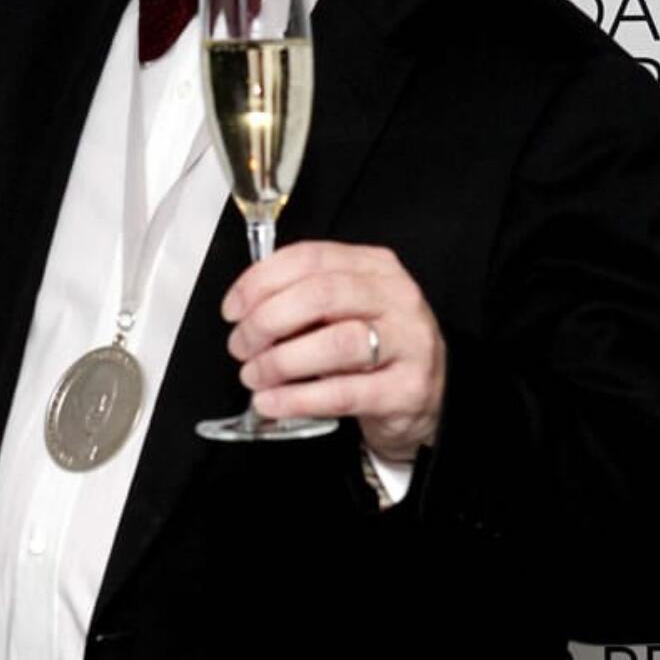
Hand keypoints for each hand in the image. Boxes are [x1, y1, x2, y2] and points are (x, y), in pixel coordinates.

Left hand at [222, 241, 446, 462]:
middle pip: (321, 295)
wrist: (426, 399)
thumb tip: (245, 308)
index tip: (233, 309)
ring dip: (280, 361)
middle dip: (267, 321)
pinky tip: (272, 401)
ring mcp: (408, 342)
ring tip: (254, 376)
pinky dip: (297, 398)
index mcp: (376, 266)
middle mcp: (396, 297)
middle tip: (241, 346)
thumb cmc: (374, 349)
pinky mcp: (407, 389)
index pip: (310, 257)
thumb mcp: (346, 310)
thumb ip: (303, 298)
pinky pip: (344, 393)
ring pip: (335, 343)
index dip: (260, 281)